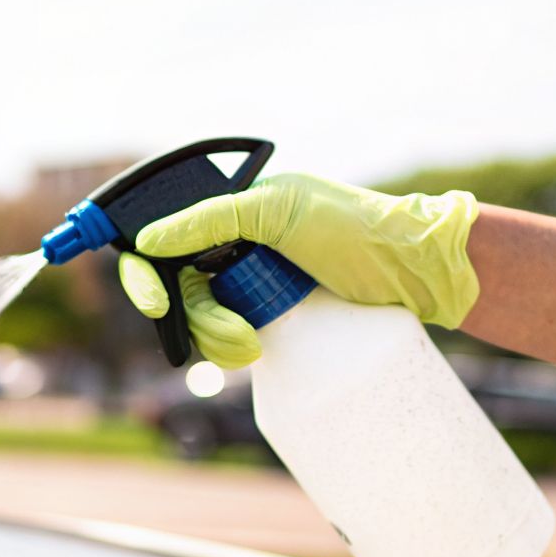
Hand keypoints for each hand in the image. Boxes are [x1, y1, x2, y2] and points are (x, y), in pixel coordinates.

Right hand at [118, 173, 481, 367]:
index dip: (145, 275)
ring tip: (253, 345)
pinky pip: (225, 336)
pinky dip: (230, 349)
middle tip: (234, 333)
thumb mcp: (278, 212)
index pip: (162, 238)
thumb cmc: (352, 228)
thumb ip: (211, 219)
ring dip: (215, 339)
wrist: (410, 272)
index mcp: (229, 207)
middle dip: (196, 317)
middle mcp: (231, 242)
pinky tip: (254, 349)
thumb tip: (149, 240)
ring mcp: (247, 280)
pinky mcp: (267, 313)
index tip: (157, 306)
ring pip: (199, 318)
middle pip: (176, 288)